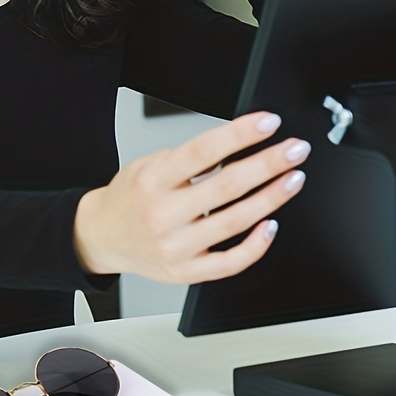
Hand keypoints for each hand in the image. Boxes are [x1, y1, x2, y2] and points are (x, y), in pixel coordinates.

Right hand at [73, 111, 309, 282]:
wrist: (101, 237)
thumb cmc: (129, 198)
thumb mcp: (147, 164)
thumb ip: (187, 158)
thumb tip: (237, 145)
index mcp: (153, 180)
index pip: (203, 151)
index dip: (239, 135)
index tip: (268, 123)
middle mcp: (164, 213)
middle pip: (226, 185)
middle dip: (268, 164)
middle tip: (295, 150)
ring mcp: (176, 246)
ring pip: (235, 221)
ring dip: (272, 198)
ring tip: (293, 179)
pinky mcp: (186, 271)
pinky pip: (229, 261)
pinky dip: (255, 245)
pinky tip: (271, 225)